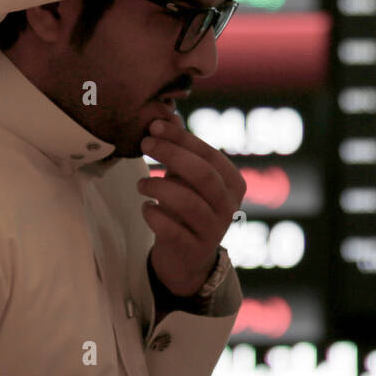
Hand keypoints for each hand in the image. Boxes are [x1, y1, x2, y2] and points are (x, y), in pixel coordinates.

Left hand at [138, 114, 244, 297]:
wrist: (186, 259)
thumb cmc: (187, 207)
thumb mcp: (187, 177)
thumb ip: (181, 149)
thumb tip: (168, 116)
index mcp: (233, 182)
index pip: (209, 154)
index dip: (181, 138)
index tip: (154, 126)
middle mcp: (229, 206)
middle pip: (202, 174)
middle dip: (171, 154)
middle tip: (144, 145)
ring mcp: (214, 231)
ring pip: (187, 202)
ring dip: (158, 187)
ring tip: (141, 185)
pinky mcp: (194, 250)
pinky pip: (171, 229)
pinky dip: (153, 215)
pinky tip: (146, 208)